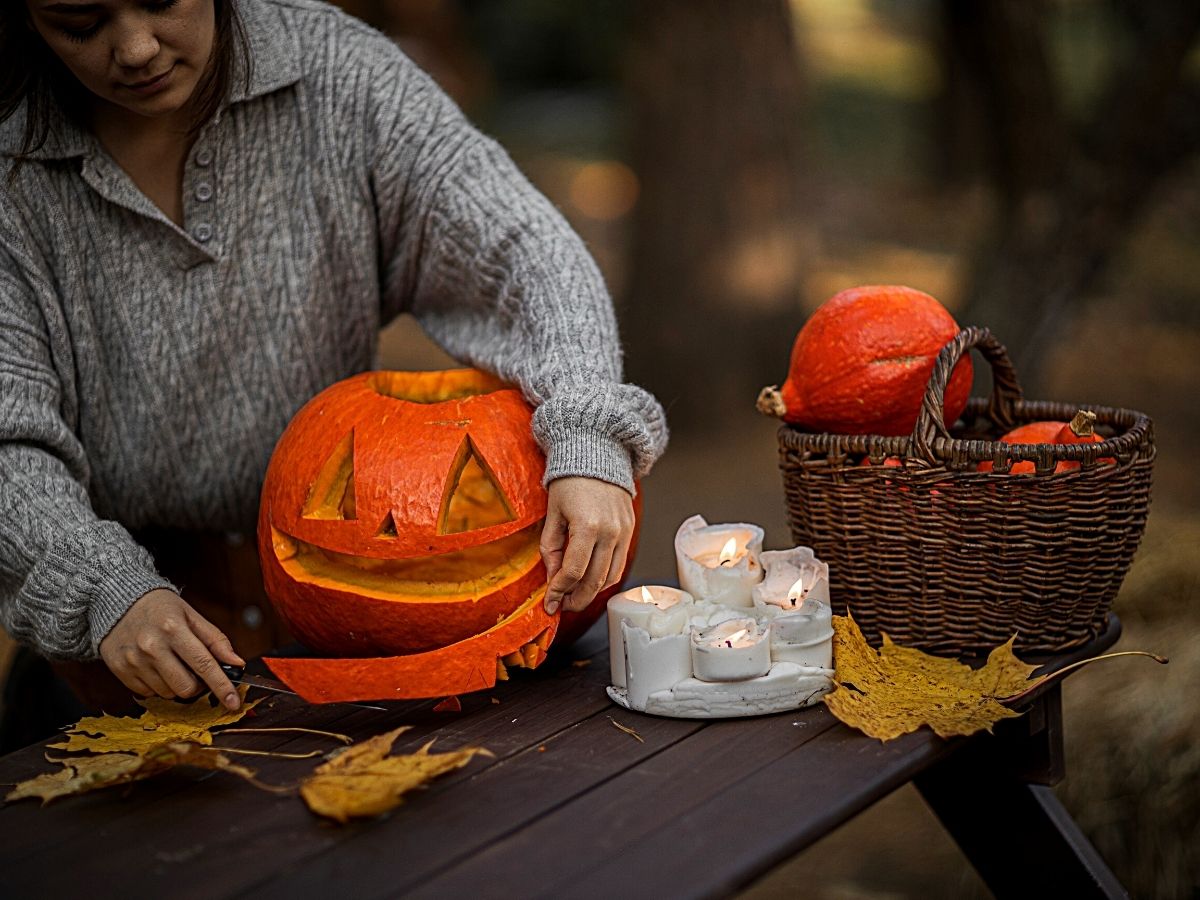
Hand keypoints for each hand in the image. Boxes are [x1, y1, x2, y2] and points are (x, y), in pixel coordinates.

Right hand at [99, 589, 244, 709]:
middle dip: (198, 686)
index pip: (204, 664)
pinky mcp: (121, 671)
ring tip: (172, 663)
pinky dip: (158, 686)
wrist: (118, 601)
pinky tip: (155, 666)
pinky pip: (148, 694)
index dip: (222, 687)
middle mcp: (152, 646)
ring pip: (168, 694)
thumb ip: (216, 640)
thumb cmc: (160, 608)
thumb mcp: (192, 616)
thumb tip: (237, 663)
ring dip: (177, 685)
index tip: (234, 702)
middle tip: (196, 671)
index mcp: (173, 629)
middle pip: (186, 687)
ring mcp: (134, 661)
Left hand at [540, 477, 634, 614]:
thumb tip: (552, 580)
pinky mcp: (630, 530)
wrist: (597, 454)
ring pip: (610, 577)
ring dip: (592, 593)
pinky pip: (620, 564)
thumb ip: (550, 549)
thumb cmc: (569, 481)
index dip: (559, 592)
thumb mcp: (552, 514)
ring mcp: (624, 532)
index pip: (573, 572)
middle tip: (562, 606)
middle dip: (576, 600)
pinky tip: (589, 579)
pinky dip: (605, 578)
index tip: (549, 603)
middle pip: (594, 581)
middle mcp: (610, 532)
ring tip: (574, 595)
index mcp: (587, 526)